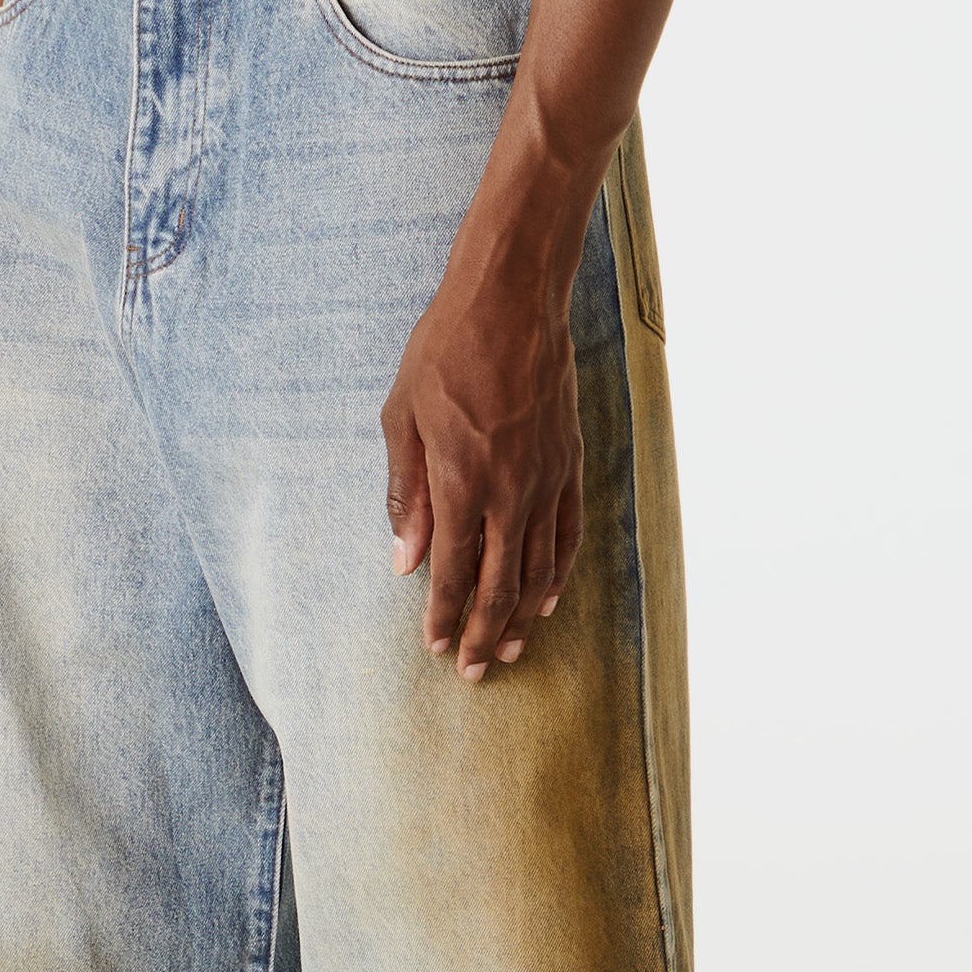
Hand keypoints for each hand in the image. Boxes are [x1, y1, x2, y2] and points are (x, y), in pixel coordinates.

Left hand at [382, 249, 583, 680]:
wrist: (512, 299)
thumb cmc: (444, 352)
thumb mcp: (402, 420)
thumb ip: (406, 496)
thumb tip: (404, 560)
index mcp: (461, 483)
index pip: (453, 572)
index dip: (443, 616)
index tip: (433, 647)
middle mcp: (509, 492)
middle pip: (499, 584)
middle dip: (482, 633)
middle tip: (471, 671)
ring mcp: (546, 479)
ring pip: (538, 567)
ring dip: (521, 616)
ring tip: (508, 650)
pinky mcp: (569, 462)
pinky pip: (567, 532)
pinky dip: (557, 572)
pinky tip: (546, 598)